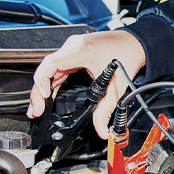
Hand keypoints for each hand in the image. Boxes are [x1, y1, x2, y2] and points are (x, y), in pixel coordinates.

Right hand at [27, 30, 145, 138]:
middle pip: (46, 69)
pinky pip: (58, 67)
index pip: (50, 64)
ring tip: (39, 107)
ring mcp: (73, 48)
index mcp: (80, 51)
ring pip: (51, 69)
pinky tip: (49, 95)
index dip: (42, 81)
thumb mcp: (115, 86)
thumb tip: (101, 129)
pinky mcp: (75, 52)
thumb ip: (106, 110)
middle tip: (36, 110)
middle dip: (39, 91)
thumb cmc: (127, 55)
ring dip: (44, 87)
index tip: (43, 97)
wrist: (137, 43)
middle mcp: (73, 47)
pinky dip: (53, 81)